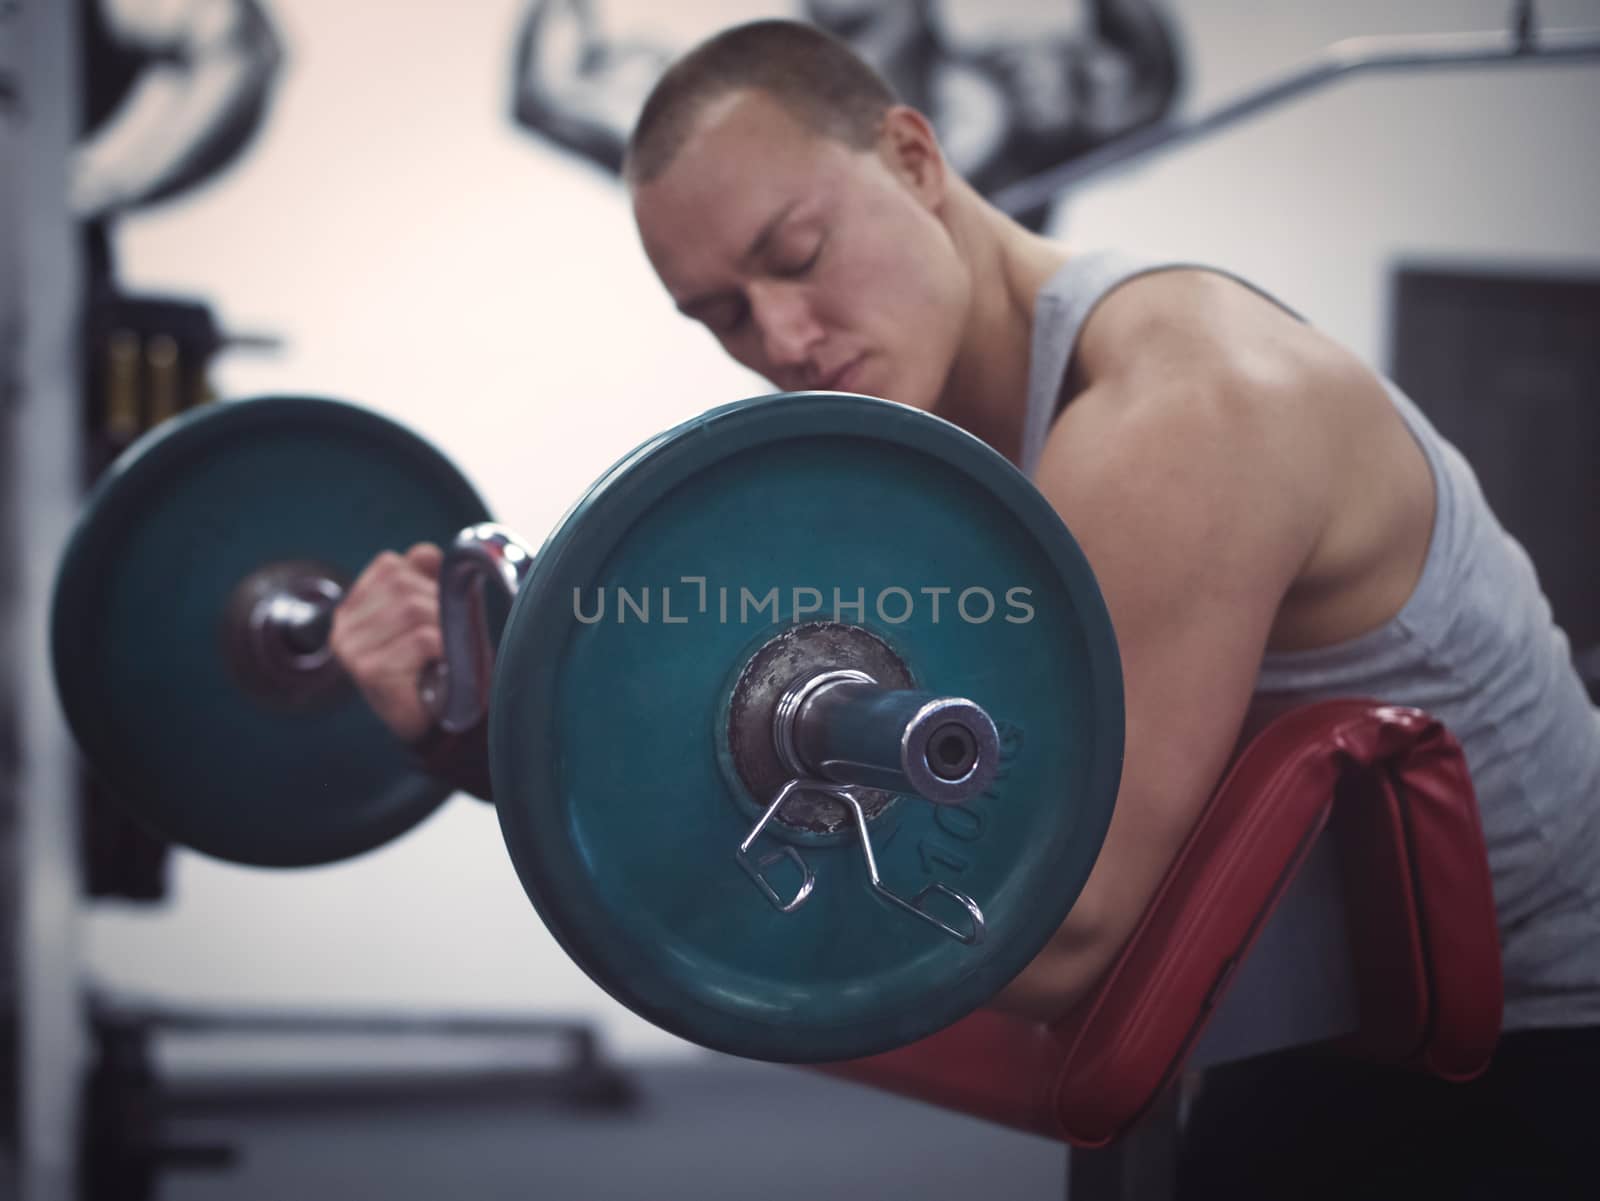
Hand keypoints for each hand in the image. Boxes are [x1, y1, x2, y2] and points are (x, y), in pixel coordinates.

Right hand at [329, 543, 443, 740]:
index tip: (436, 610)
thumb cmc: (437, 662)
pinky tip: (439, 667)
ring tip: (444, 653)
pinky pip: (421, 639)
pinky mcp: (369, 670)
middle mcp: (343, 624)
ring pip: (414, 610)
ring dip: (443, 629)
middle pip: (403, 585)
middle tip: (447, 635)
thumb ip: (426, 577)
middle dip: (438, 604)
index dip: (424, 580)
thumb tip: (424, 550)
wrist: (437, 722)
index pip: (391, 565)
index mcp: (354, 604)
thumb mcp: (434, 611)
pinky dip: (443, 649)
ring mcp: (352, 648)